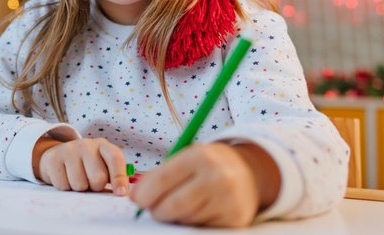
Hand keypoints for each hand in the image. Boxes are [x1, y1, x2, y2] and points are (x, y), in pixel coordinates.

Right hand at [32, 137, 128, 194]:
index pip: (115, 158)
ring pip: (79, 185)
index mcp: (103, 146)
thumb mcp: (103, 165)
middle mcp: (86, 144)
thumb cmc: (87, 165)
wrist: (59, 154)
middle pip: (98, 178)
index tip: (120, 193)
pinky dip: (65, 187)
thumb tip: (124, 193)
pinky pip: (63, 185)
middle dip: (95, 186)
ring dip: (79, 188)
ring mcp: (68, 149)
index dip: (119, 176)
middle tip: (90, 181)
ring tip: (77, 178)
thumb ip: (114, 177)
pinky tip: (65, 176)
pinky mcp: (53, 158)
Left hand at [129, 142, 279, 227]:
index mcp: (199, 156)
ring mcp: (228, 199)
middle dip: (156, 211)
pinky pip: (201, 227)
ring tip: (176, 206)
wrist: (248, 172)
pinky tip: (195, 211)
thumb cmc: (206, 165)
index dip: (144, 193)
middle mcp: (217, 177)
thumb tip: (135, 196)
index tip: (136, 200)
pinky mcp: (236, 219)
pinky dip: (191, 223)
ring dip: (174, 217)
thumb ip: (159, 175)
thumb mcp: (186, 159)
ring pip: (186, 219)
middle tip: (152, 209)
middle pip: (173, 205)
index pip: (163, 179)